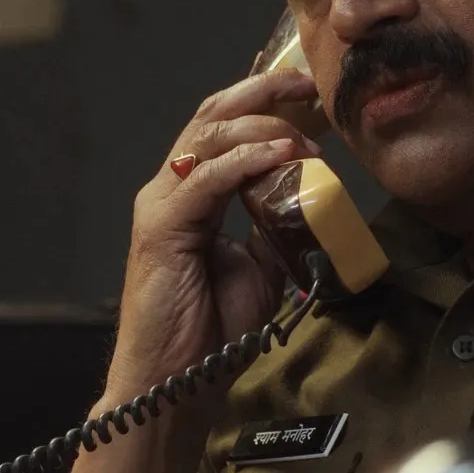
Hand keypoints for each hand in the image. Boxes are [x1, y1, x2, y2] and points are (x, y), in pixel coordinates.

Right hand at [104, 69, 324, 405]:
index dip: (265, 99)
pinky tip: (281, 155)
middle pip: (213, 115)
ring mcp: (162, 204)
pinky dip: (246, 161)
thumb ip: (276, 229)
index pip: (224, 126)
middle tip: (311, 87)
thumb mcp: (261, 269)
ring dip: (264, 128)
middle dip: (264, 91)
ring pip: (208, 137)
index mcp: (191, 194)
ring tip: (307, 138)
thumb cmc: (208, 332)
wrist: (173, 385)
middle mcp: (171, 189)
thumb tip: (311, 200)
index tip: (312, 91)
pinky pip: (205, 179)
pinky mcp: (161, 227)